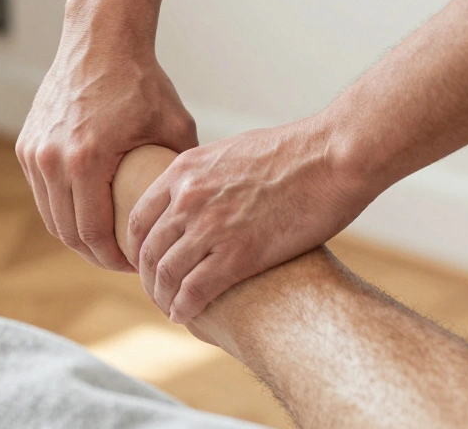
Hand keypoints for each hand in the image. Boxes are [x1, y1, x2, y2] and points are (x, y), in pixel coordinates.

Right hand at [17, 40, 197, 271]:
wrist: (100, 41)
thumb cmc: (141, 81)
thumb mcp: (175, 125)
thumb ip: (183, 168)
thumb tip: (201, 204)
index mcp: (85, 161)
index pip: (93, 234)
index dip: (114, 259)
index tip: (136, 264)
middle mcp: (51, 160)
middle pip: (68, 232)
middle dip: (95, 254)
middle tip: (122, 260)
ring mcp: (34, 152)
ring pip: (51, 216)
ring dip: (76, 235)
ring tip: (105, 242)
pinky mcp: (26, 144)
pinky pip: (42, 192)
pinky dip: (62, 208)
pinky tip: (88, 212)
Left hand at [127, 119, 371, 322]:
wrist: (332, 157)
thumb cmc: (295, 151)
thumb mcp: (233, 151)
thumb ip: (209, 174)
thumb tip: (207, 190)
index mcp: (184, 170)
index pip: (139, 217)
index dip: (136, 247)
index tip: (144, 263)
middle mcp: (189, 198)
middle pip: (149, 250)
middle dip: (148, 278)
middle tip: (156, 292)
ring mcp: (211, 227)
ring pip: (167, 274)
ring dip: (164, 298)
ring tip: (171, 309)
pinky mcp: (238, 254)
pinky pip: (195, 290)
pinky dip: (185, 308)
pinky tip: (186, 315)